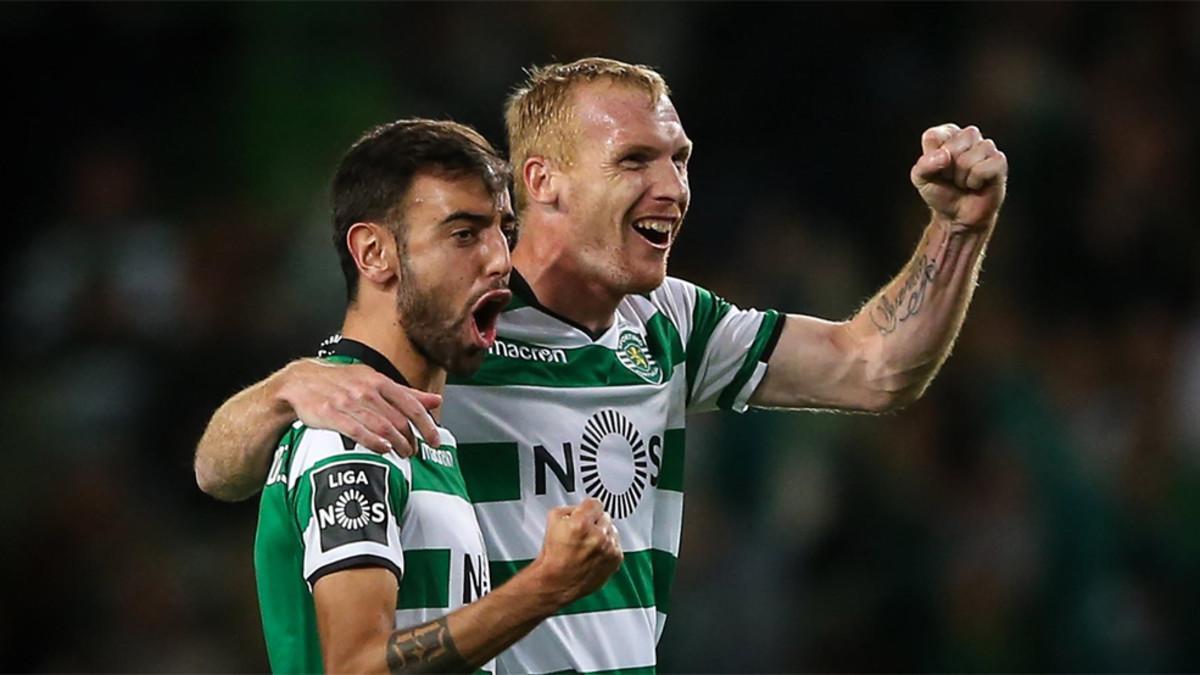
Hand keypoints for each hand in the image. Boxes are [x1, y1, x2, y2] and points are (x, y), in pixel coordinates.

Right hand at [275, 358, 442, 456]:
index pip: (411, 404)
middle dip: (410, 439)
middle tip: (414, 452)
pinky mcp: (330, 414)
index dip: (426, 425)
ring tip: (402, 454)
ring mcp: (347, 402)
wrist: (301, 381)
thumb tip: (436, 400)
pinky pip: (356, 431)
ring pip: (381, 426)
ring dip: (396, 444)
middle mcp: (366, 390)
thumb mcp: (375, 381)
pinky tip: (383, 450)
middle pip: (398, 419)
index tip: (434, 440)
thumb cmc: (342, 382)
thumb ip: (406, 393)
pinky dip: (373, 442)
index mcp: (379, 381)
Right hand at [531, 498, 623, 604]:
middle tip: (582, 532)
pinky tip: (594, 554)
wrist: (557, 582)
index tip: (585, 512)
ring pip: (612, 530)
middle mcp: (598, 536)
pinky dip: (607, 548)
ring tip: (587, 545)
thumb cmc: (554, 556)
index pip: (595, 503)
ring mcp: (609, 549)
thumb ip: (570, 508)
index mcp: (581, 523)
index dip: (587, 508)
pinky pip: (616, 545)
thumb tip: (581, 508)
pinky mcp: (615, 560)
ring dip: (602, 535)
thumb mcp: (553, 520)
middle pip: (604, 516)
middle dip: (594, 522)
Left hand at [910, 123, 1007, 229]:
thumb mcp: (921, 179)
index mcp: (948, 134)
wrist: (957, 216)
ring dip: (961, 177)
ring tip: (964, 182)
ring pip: (968, 159)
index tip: (936, 169)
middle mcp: (969, 136)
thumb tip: (945, 156)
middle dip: (948, 169)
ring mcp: (986, 147)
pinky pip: (983, 168)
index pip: (934, 136)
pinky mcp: (999, 161)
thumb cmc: (941, 192)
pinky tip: (976, 185)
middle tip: (952, 178)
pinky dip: (975, 181)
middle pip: (954, 144)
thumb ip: (923, 166)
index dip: (931, 158)